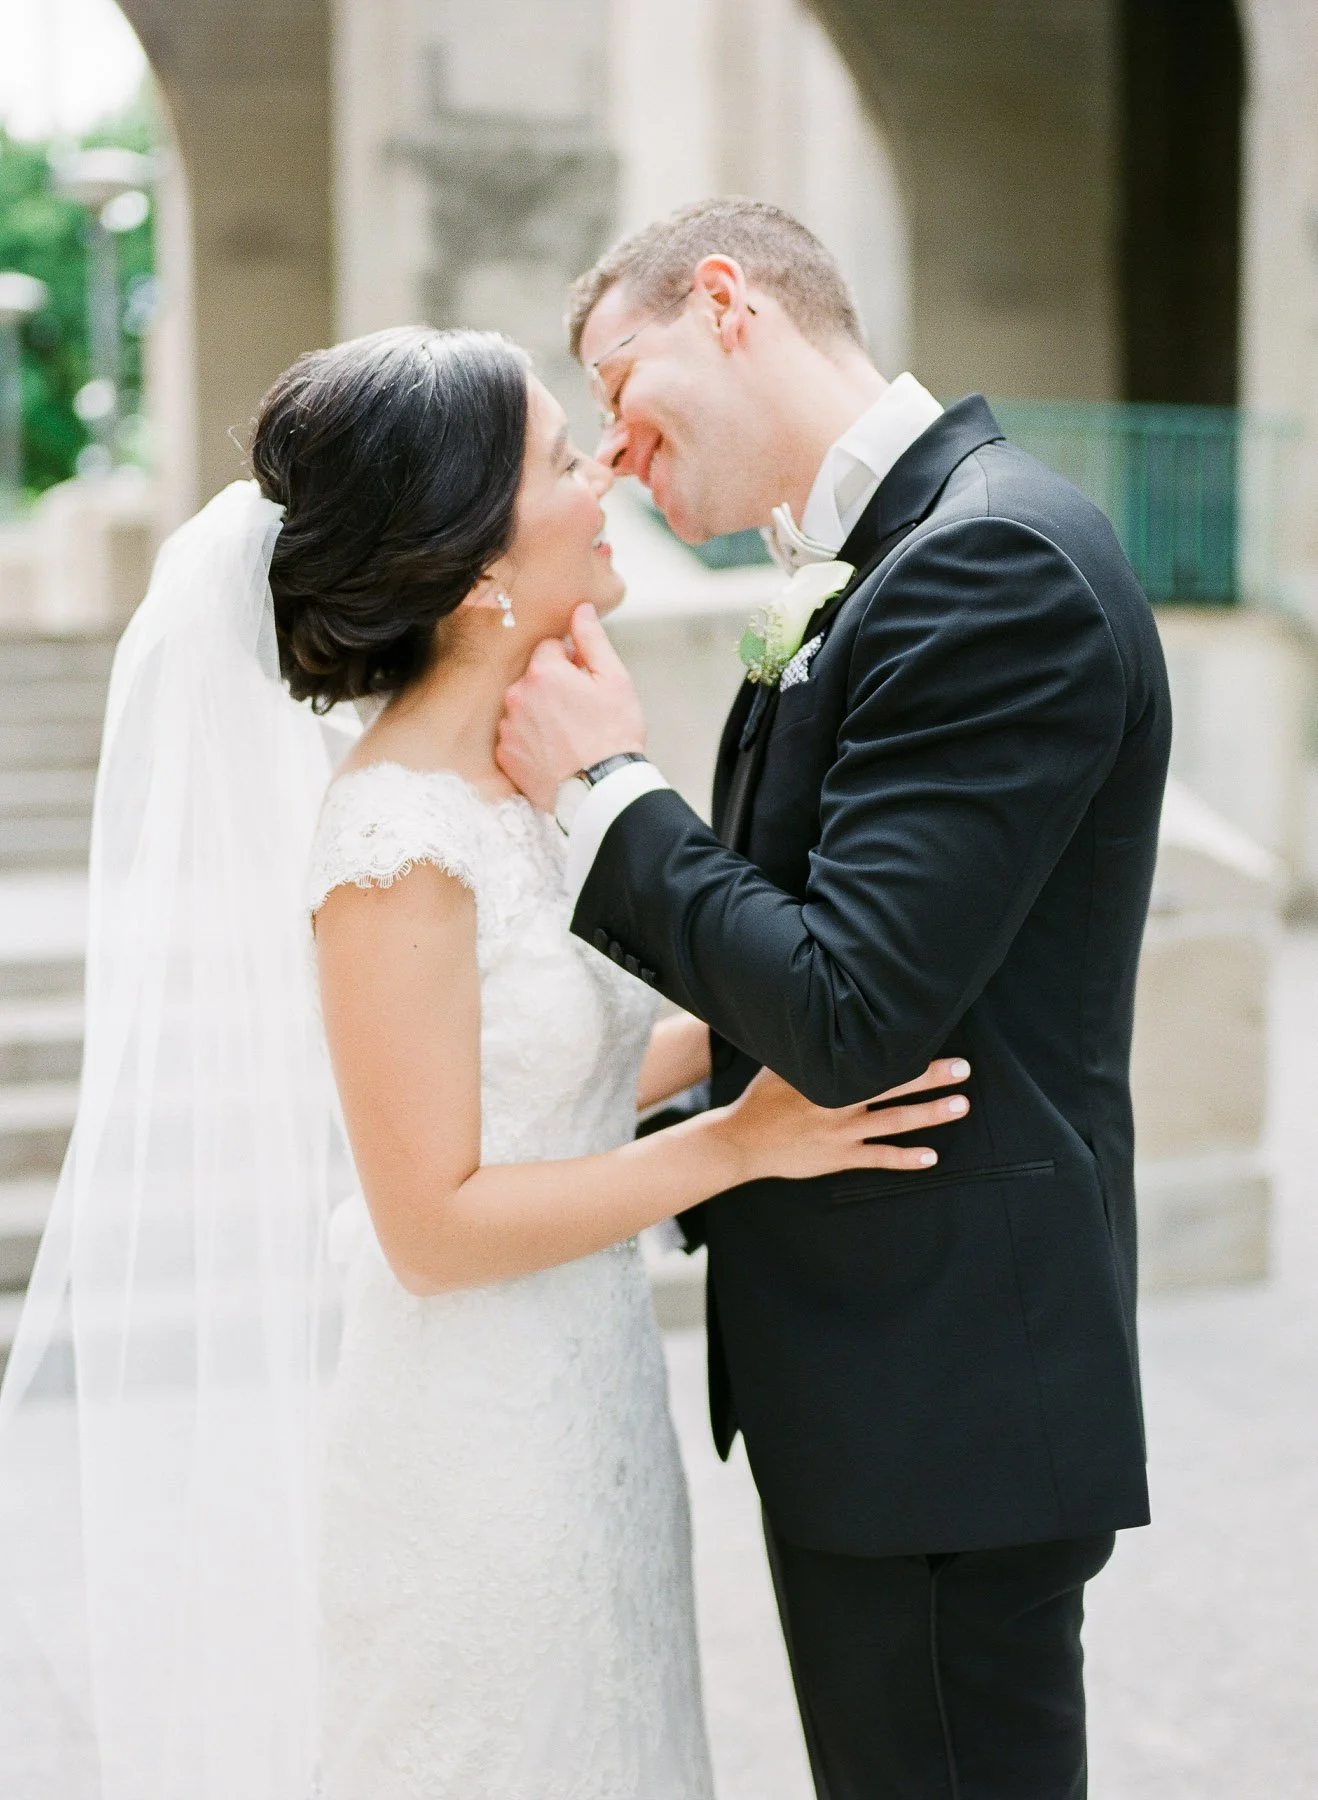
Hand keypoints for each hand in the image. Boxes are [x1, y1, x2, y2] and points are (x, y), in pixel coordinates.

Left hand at [497, 603, 646, 810]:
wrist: (601, 791)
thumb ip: (592, 639)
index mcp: (543, 672)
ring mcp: (507, 728)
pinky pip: (514, 737)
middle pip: (533, 678)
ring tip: (567, 736)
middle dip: (553, 688)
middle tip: (580, 714)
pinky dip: (530, 741)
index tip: (586, 685)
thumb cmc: (614, 734)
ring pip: (522, 707)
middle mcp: (517, 695)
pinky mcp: (504, 756)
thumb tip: (580, 608)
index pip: (550, 649)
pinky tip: (553, 753)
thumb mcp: (615, 679)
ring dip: (539, 714)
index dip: (572, 664)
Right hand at [719, 1058, 970, 1184]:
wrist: (742, 1141)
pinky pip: (880, 1158)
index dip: (903, 1049)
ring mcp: (842, 1133)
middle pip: (894, 1087)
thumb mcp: (782, 1062)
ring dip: (930, 1114)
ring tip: (961, 1105)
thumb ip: (808, 1044)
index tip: (931, 1034)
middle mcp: (840, 1103)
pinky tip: (932, 1157)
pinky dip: (906, 1159)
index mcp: (828, 1076)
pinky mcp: (840, 1158)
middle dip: (931, 1077)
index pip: (873, 1059)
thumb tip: (822, 1011)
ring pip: (895, 1122)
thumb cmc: (762, 1097)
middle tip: (963, 1069)